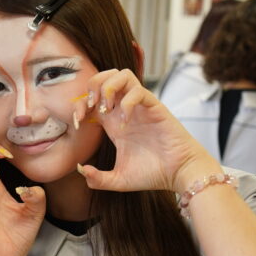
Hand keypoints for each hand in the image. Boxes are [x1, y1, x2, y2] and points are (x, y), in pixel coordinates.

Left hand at [72, 69, 220, 192]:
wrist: (178, 174)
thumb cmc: (152, 174)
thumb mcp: (118, 180)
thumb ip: (97, 179)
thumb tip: (80, 169)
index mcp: (114, 122)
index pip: (92, 98)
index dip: (79, 104)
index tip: (77, 122)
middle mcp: (126, 110)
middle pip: (106, 76)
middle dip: (93, 86)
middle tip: (91, 107)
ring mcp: (140, 107)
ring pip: (123, 74)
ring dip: (109, 87)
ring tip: (107, 109)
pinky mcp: (155, 107)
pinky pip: (139, 91)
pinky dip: (127, 102)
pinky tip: (125, 122)